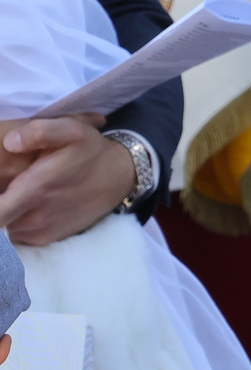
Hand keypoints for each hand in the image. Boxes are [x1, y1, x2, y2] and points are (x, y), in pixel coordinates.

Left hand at [0, 113, 130, 244]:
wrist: (120, 176)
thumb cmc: (91, 151)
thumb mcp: (72, 130)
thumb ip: (39, 132)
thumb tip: (9, 142)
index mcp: (34, 190)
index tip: (0, 189)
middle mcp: (34, 217)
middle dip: (1, 202)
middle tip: (9, 187)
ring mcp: (40, 231)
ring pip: (6, 225)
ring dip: (7, 212)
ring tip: (20, 192)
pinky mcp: (46, 239)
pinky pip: (18, 234)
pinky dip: (17, 221)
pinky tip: (29, 205)